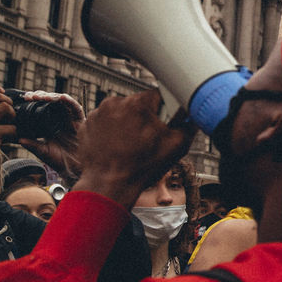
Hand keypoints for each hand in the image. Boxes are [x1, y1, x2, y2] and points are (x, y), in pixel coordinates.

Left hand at [15, 90, 84, 181]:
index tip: (23, 101)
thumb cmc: (59, 161)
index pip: (41, 109)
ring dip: (52, 96)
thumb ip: (32, 144)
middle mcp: (60, 119)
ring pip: (61, 102)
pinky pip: (75, 108)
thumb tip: (19, 139)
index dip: (33, 103)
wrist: (74, 168)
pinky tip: (60, 98)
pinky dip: (69, 101)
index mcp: (49, 125)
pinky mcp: (80, 120)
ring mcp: (70, 119)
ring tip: (42, 97)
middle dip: (41, 97)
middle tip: (30, 96)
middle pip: (51, 103)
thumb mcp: (42, 151)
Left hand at [73, 90, 195, 207]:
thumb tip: (194, 117)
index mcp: (138, 103)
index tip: (165, 123)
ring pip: (121, 112)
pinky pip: (105, 121)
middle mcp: (115, 103)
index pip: (159, 95)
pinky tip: (117, 145)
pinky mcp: (87, 125)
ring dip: (128, 122)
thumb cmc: (140, 167)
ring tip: (131, 143)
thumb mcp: (177, 146)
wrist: (108, 185)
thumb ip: (190, 125)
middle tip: (148, 137)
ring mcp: (97, 113)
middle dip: (145, 117)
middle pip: (138, 103)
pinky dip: (112, 130)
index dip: (166, 110)